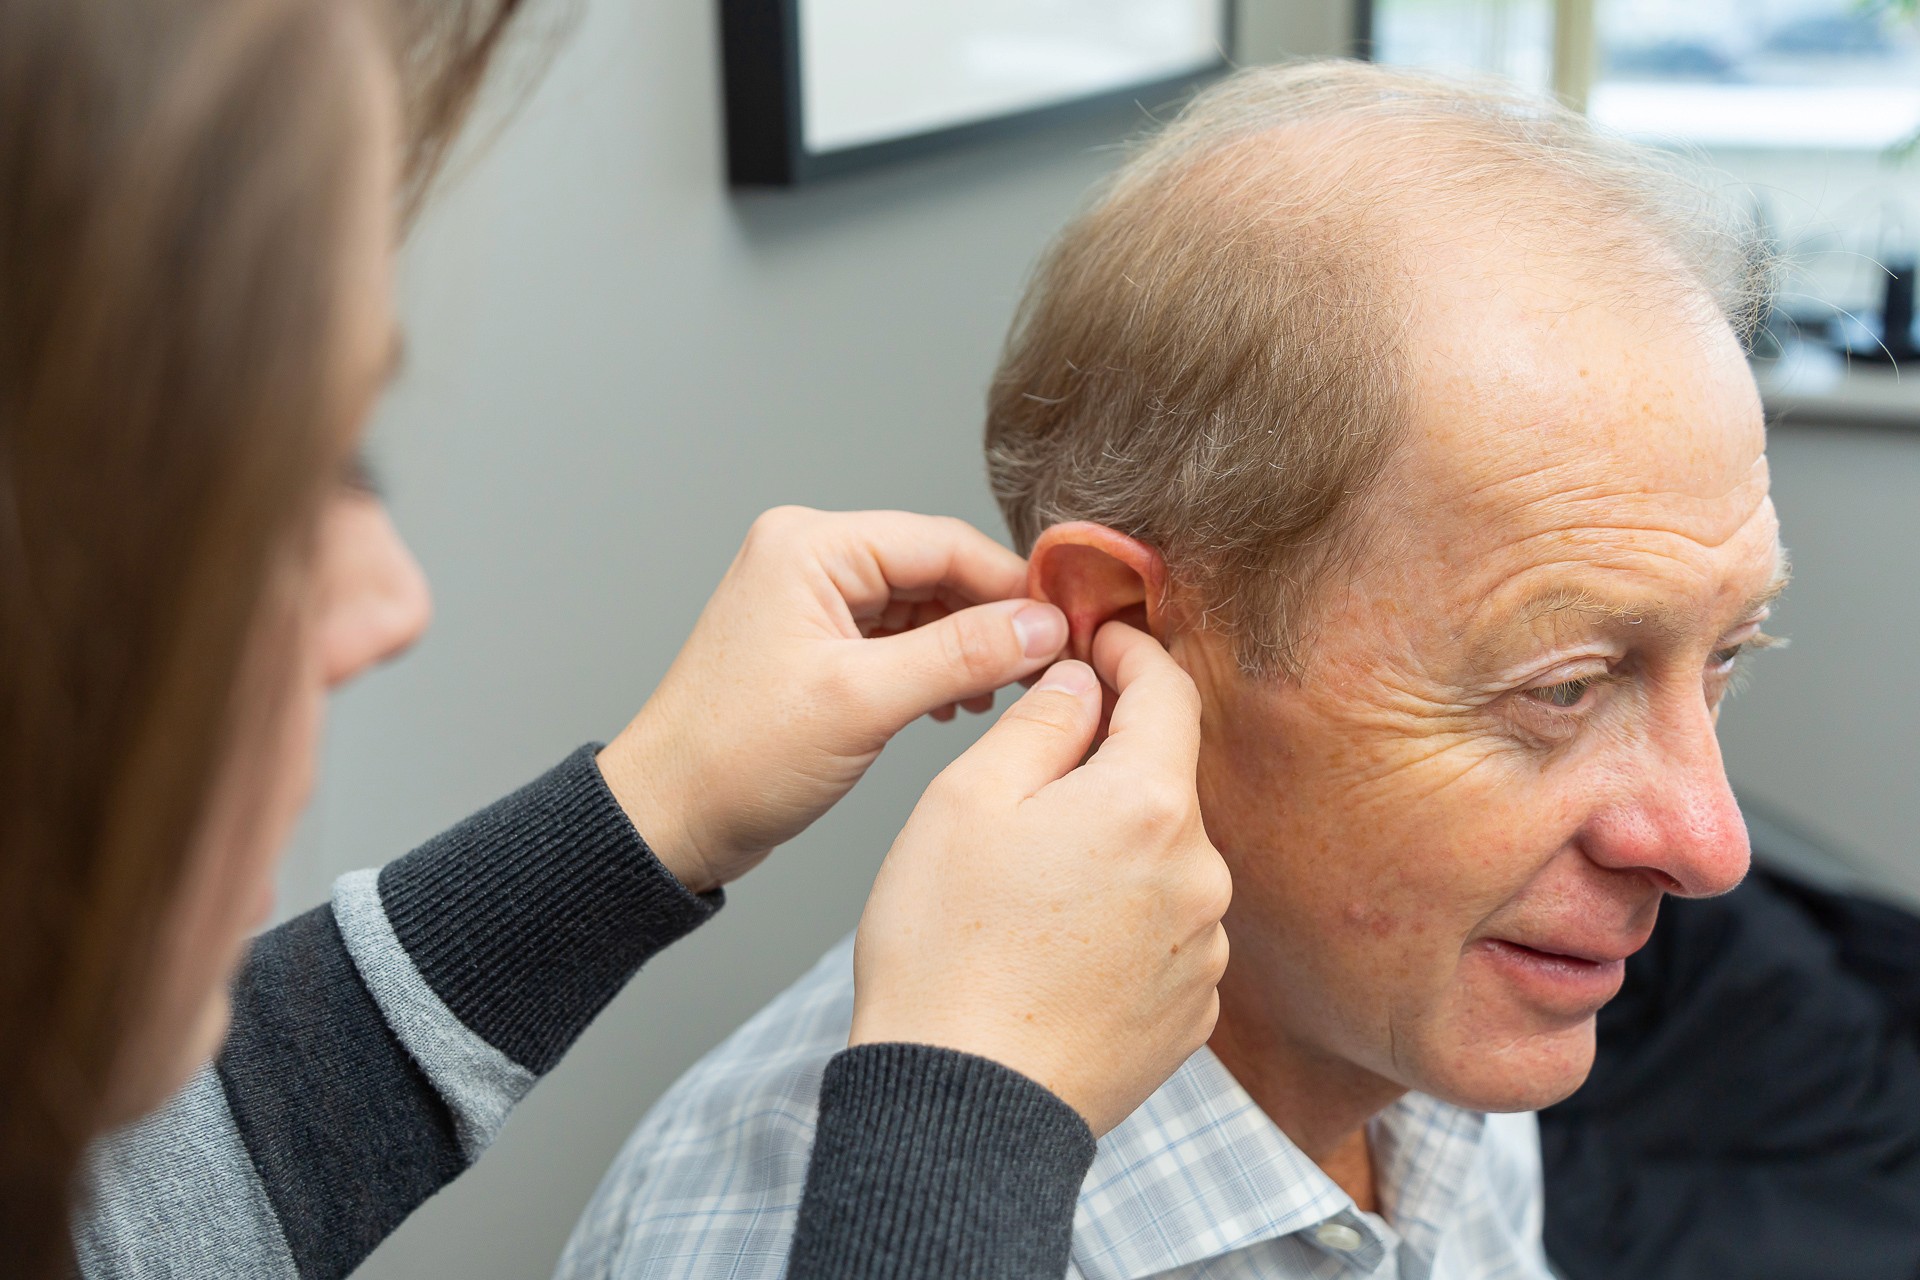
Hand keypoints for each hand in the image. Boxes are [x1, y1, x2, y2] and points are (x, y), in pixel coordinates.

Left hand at [597, 507, 1068, 893]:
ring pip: (923, 604)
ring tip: (1004, 695)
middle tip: (1049, 668)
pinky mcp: (816, 641)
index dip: (1013, 584)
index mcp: (810, 546)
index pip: (944, 541)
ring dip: (968, 646)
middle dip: (994, 619)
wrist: (668, 817)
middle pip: (937, 568)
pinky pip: (897, 635)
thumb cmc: (737, 758)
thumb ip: (961, 655)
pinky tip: (957, 706)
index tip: (1070, 626)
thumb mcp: (863, 703)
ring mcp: (811, 598)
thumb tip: (1044, 625)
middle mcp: (809, 555)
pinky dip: (934, 665)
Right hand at [848, 621, 1231, 1135]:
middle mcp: (1199, 873)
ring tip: (1027, 885)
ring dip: (1113, 844)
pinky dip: (1122, 914)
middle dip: (1108, 760)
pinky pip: (1163, 929)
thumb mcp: (967, 801)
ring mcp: (1202, 948)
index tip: (1104, 637)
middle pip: (1163, 779)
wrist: (961, 1108)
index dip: (1133, 651)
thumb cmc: (946, 952)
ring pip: (1162, 857)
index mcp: (1148, 805)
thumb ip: (1041, 721)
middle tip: (1029, 773)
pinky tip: (1055, 941)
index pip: (1166, 691)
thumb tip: (1083, 681)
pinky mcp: (1192, 1011)